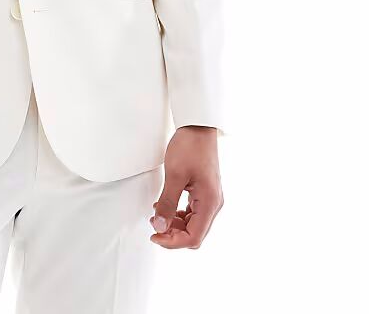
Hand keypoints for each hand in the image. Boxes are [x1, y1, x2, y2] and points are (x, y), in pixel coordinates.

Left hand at [150, 126, 222, 248]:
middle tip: (154, 225)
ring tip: (158, 216)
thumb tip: (160, 226)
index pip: (194, 237)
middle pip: (195, 233)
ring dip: (175, 225)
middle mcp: (214, 203)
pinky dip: (179, 214)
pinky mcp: (205, 192)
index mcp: (209, 202)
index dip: (173, 242)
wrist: (198, 126)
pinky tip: (166, 207)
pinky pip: (193, 212)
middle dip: (173, 234)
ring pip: (194, 224)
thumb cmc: (190, 146)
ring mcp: (210, 198)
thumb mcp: (174, 175)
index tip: (155, 236)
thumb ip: (167, 203)